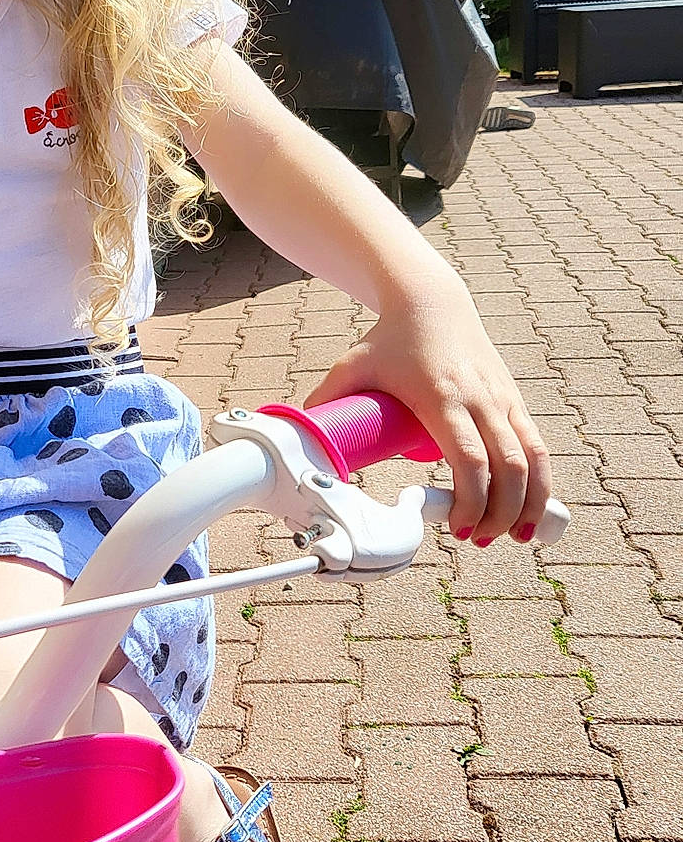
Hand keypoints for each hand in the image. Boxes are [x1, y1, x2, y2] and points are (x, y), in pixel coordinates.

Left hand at [303, 276, 551, 544]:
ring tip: (516, 536)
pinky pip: (537, 445)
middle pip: (508, 468)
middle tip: (476, 541)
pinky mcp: (514, 398)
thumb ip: (325, 402)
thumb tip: (301, 442)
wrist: (431, 301)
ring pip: (533, 459)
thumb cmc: (389, 339)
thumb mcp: (352, 366)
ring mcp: (502, 398)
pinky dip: (541, 481)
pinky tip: (533, 509)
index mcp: (442, 397)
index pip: (468, 459)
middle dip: (500, 514)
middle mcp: (480, 399)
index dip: (469, 501)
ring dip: (530, 503)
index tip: (455, 527)